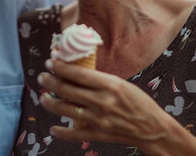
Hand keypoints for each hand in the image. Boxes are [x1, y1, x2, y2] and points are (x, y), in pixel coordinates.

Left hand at [37, 60, 195, 155]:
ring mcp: (98, 119)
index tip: (50, 61)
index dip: (60, 66)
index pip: (78, 73)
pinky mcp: (98, 134)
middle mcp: (102, 101)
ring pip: (65, 109)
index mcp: (109, 85)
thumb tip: (76, 72)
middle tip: (42, 76)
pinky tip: (53, 127)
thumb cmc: (139, 103)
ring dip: (50, 102)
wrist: (153, 129)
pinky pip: (74, 134)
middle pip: (67, 89)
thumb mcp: (121, 84)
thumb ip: (100, 80)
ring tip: (43, 96)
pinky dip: (61, 131)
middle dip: (50, 81)